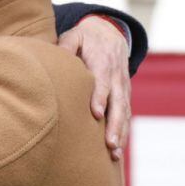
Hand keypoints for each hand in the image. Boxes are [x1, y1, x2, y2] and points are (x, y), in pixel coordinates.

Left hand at [58, 16, 130, 160]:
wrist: (110, 33)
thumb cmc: (85, 37)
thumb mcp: (74, 35)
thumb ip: (66, 45)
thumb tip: (58, 58)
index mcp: (103, 62)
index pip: (102, 82)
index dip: (100, 97)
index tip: (96, 114)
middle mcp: (116, 77)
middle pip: (117, 102)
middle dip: (114, 124)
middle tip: (109, 143)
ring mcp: (122, 87)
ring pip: (124, 112)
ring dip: (121, 133)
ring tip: (113, 153)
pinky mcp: (124, 94)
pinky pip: (126, 114)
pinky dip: (124, 132)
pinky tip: (117, 150)